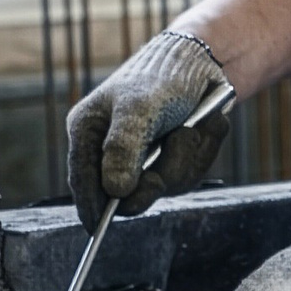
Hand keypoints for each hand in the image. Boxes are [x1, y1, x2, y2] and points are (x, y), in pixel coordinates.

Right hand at [66, 31, 231, 231]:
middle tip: (159, 177)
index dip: (89, 206)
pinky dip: (200, 153)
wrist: (208, 61)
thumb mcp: (139, 108)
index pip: (82, 178)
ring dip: (185, 160)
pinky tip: (204, 127)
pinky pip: (187, 174)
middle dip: (154, 181)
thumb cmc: (163, 77)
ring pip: (163, 185)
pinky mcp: (171, 157)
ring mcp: (144, 155)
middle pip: (126, 192)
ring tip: (192, 128)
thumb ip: (123, 149)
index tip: (96, 229)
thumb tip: (114, 191)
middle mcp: (112, 147)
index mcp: (89, 130)